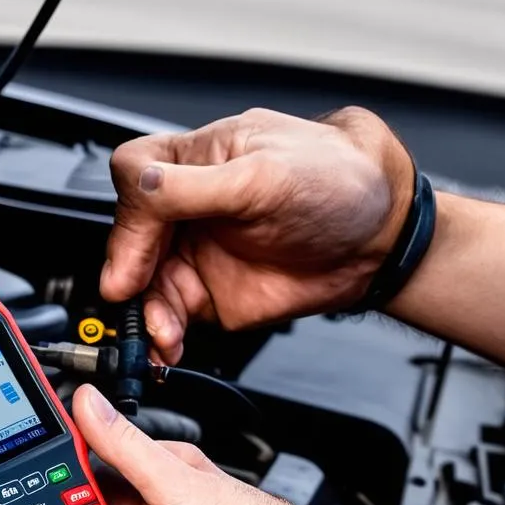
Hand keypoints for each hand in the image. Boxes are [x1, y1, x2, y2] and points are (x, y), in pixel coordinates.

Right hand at [100, 106, 414, 362]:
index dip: (129, 214)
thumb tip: (133, 191)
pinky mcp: (206, 296)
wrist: (376, 241)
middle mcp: (187, 207)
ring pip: (143, 285)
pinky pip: (168, 318)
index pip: (134, 176)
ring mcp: (193, 253)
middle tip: (132, 294)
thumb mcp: (260, 176)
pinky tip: (168, 343)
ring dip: (143, 312)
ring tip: (163, 330)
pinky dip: (161, 335)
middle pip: (129, 239)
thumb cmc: (335, 186)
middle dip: (128, 273)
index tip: (139, 249)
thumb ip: (189, 186)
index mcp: (195, 161)